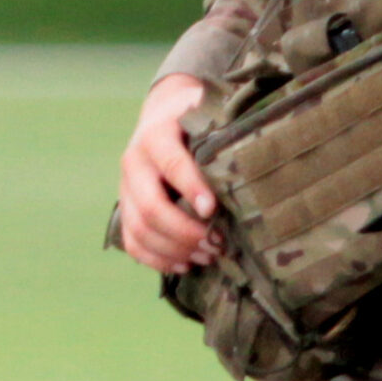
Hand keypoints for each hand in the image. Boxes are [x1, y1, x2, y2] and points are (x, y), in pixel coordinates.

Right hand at [118, 73, 222, 273]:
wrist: (162, 115)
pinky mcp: (125, 209)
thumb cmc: (197, 121)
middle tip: (217, 244)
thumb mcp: (208, 116)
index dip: (191, 189)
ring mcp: (125, 189)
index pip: (172, 165)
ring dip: (175, 250)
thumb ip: (222, 137)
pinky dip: (157, 260)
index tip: (213, 210)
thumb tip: (256, 167)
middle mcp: (134, 162)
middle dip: (185, 232)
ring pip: (140, 230)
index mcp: (155, 135)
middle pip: (151, 207)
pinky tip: (185, 265)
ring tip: (208, 256)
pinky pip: (132, 243)